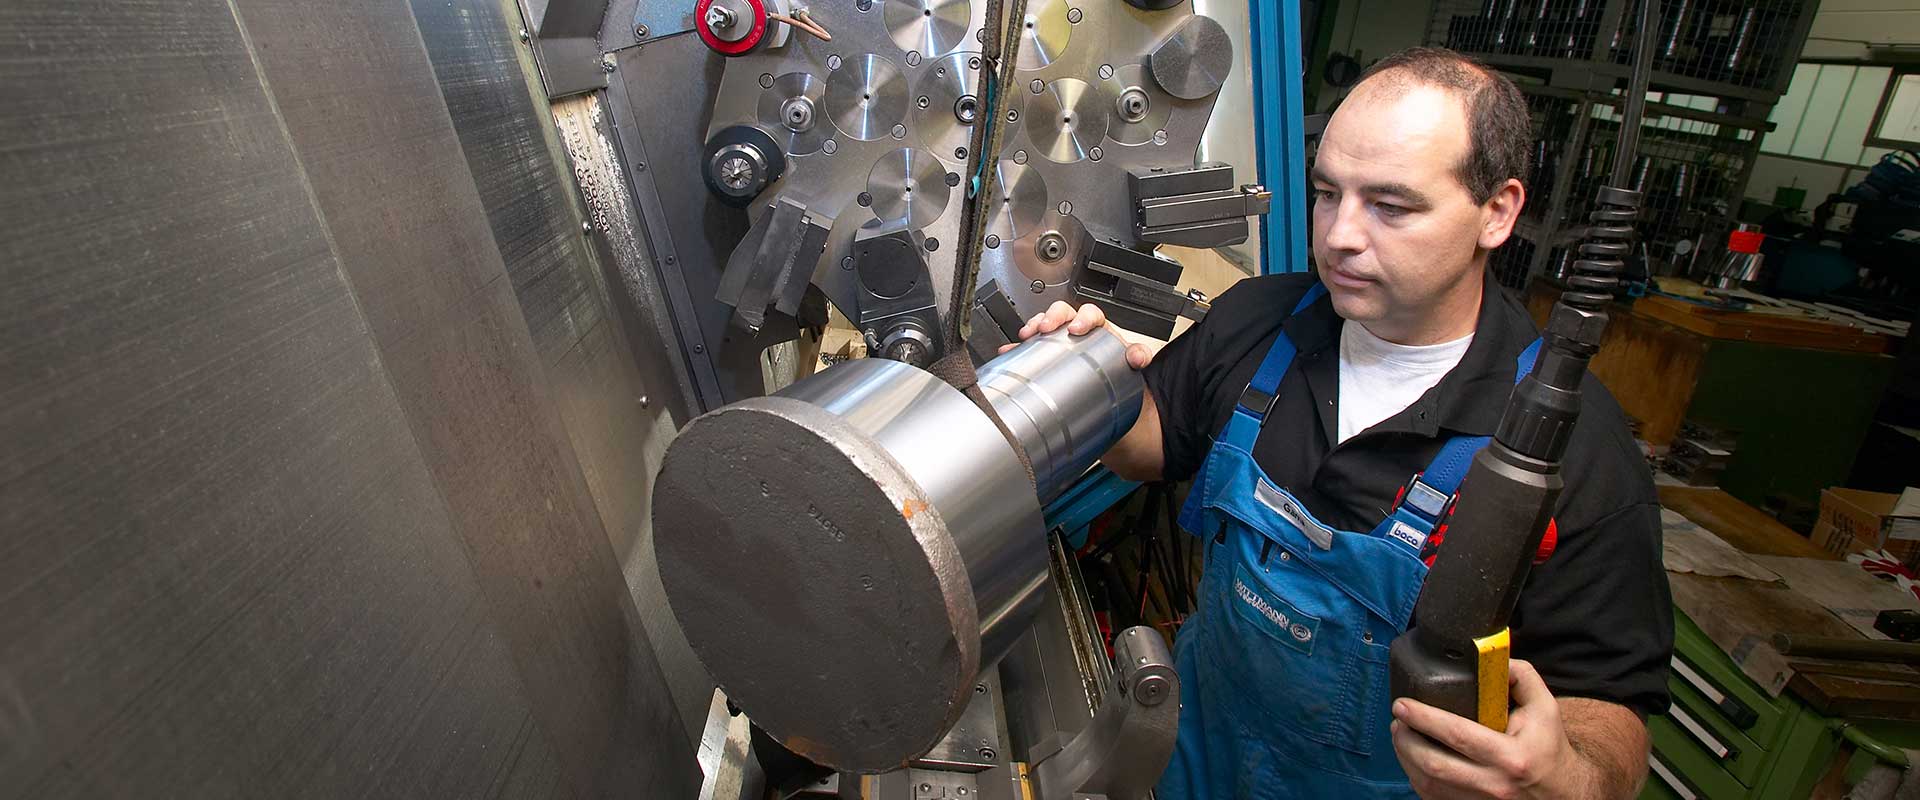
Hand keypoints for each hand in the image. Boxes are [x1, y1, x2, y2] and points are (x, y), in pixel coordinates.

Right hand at [998, 301, 1152, 369]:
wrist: (1110, 387)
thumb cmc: (1118, 365)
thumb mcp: (1131, 360)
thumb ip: (1138, 356)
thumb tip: (1138, 356)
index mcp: (1097, 325)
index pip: (1089, 312)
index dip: (1081, 317)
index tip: (1076, 328)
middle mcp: (1075, 328)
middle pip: (1061, 313)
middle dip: (1050, 317)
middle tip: (1045, 327)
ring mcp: (1058, 340)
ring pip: (1043, 325)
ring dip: (1032, 327)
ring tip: (1025, 336)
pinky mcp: (1045, 354)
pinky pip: (1028, 348)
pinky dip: (1016, 349)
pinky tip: (1009, 353)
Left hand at [1390, 660, 1592, 799]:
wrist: (1563, 791)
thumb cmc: (1548, 747)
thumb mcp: (1544, 707)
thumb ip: (1520, 676)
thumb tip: (1492, 658)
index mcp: (1512, 757)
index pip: (1458, 735)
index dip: (1424, 718)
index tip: (1403, 704)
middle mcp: (1494, 784)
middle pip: (1434, 765)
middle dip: (1406, 740)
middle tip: (1398, 719)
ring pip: (1428, 785)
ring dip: (1406, 758)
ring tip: (1401, 735)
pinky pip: (1433, 798)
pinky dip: (1417, 776)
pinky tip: (1414, 758)